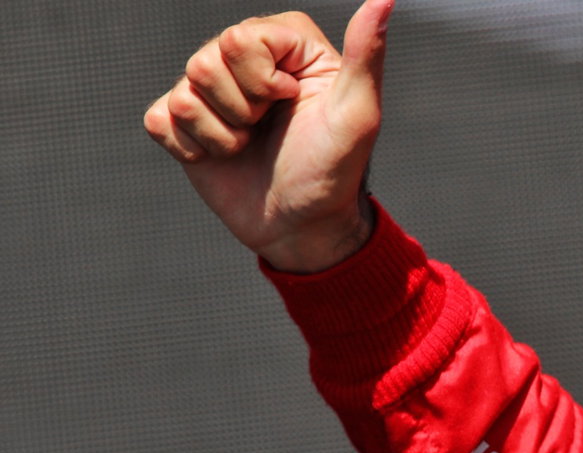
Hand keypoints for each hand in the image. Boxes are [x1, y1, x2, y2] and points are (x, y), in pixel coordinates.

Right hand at [144, 0, 393, 272]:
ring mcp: (210, 90)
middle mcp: (244, 58)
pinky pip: (160, 121)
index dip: (262, 82)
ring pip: (183, 95)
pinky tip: (223, 157)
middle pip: (205, 62)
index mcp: (285, 42)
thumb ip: (367, 53)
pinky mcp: (183, 123)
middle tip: (269, 128)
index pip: (241, 39)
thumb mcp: (358, 113)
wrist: (304, 226)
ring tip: (250, 145)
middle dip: (241, 110)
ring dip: (222, 135)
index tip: (292, 103)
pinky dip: (193, 150)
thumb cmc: (336, 169)